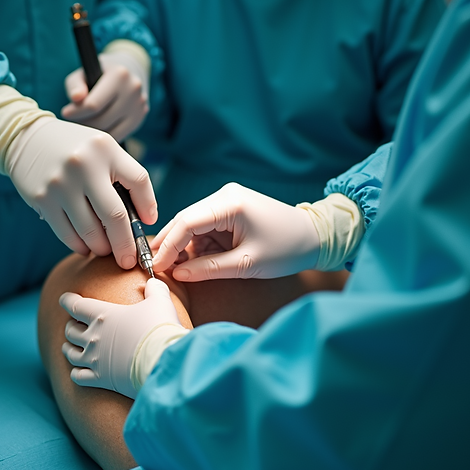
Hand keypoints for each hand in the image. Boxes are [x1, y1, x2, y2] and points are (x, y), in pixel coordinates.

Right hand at [6, 117, 156, 268]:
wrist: (27, 139)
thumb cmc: (75, 150)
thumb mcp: (102, 149)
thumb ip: (123, 176)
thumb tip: (144, 219)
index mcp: (104, 148)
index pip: (138, 181)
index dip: (148, 206)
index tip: (148, 223)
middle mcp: (83, 165)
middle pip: (115, 216)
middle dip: (125, 245)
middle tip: (129, 260)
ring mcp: (60, 183)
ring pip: (90, 231)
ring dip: (101, 247)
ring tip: (106, 249)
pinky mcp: (42, 199)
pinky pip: (67, 233)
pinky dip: (80, 246)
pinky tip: (86, 247)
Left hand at [60, 278, 181, 398]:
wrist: (163, 360)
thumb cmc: (159, 328)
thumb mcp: (160, 302)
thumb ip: (155, 290)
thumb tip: (153, 282)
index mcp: (103, 315)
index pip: (75, 305)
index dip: (67, 300)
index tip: (64, 298)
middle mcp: (93, 337)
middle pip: (70, 330)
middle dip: (71, 326)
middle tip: (75, 324)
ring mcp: (94, 359)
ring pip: (70, 354)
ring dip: (69, 348)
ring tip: (70, 347)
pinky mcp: (100, 379)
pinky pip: (78, 376)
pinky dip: (76, 373)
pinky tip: (78, 371)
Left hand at [62, 50, 148, 140]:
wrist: (124, 74)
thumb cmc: (97, 75)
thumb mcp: (83, 74)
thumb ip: (76, 85)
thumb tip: (76, 98)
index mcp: (119, 75)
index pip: (94, 104)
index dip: (76, 112)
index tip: (65, 113)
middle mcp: (133, 90)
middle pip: (102, 120)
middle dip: (83, 123)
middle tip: (73, 121)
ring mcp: (139, 106)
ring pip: (111, 132)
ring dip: (93, 132)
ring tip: (83, 124)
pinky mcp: (140, 118)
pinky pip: (119, 136)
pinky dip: (105, 136)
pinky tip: (95, 128)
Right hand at [151, 183, 319, 280]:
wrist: (314, 236)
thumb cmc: (286, 250)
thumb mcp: (246, 264)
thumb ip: (208, 269)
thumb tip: (177, 274)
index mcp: (231, 204)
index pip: (187, 222)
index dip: (168, 246)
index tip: (156, 267)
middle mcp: (225, 195)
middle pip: (185, 219)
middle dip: (169, 244)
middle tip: (155, 267)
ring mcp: (227, 199)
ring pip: (192, 223)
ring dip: (183, 246)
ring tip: (174, 269)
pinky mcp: (230, 208)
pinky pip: (204, 226)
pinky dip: (196, 244)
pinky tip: (191, 261)